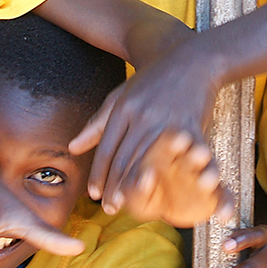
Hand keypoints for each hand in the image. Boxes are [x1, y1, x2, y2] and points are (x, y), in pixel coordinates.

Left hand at [69, 54, 230, 225]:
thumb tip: (73, 147)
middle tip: (108, 207)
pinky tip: (164, 187)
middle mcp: (141, 115)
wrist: (193, 59)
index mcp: (123, 108)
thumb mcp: (121, 95)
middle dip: (113, 185)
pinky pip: (175, 155)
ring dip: (134, 185)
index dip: (98, 173)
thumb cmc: (154, 79)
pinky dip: (170, 172)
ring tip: (127, 204)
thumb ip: (98, 123)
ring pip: (145, 159)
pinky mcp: (189, 124)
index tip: (93, 194)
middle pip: (123, 157)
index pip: (106, 148)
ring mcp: (165, 120)